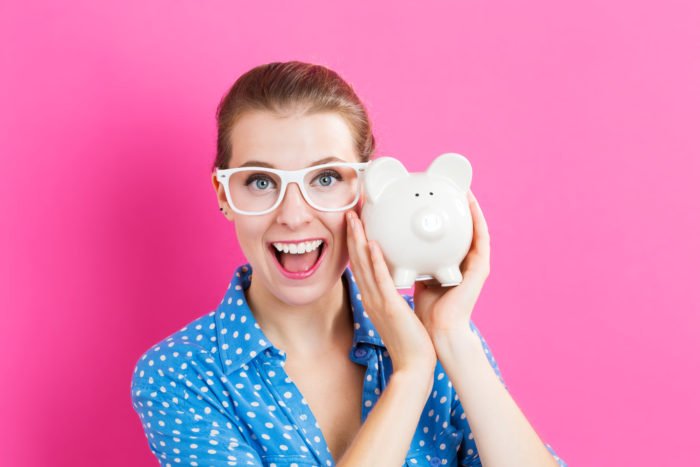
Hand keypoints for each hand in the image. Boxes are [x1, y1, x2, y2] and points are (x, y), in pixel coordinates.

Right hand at [345, 210, 436, 376]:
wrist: (414, 366)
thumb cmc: (410, 342)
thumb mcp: (397, 313)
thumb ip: (393, 296)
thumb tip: (397, 280)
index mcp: (373, 298)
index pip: (360, 265)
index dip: (355, 243)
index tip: (355, 223)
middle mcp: (371, 298)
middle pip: (356, 261)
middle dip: (352, 235)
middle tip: (350, 212)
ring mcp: (378, 302)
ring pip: (364, 266)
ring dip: (358, 241)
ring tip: (354, 219)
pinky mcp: (389, 307)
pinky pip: (381, 280)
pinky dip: (375, 261)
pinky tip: (372, 244)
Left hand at [413, 189, 490, 338]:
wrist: (439, 332)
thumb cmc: (427, 311)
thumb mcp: (419, 279)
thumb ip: (414, 264)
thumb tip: (396, 249)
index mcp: (453, 264)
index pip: (451, 236)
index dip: (446, 217)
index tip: (437, 198)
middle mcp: (467, 262)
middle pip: (465, 230)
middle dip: (459, 209)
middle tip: (452, 187)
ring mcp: (476, 265)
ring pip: (476, 230)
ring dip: (472, 209)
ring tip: (465, 189)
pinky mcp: (480, 269)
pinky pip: (481, 239)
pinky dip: (477, 221)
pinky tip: (470, 205)